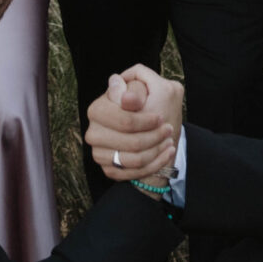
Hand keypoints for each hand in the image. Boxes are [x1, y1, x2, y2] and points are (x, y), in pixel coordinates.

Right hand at [85, 66, 183, 181]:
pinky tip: (166, 153)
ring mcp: (99, 154)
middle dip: (154, 137)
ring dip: (157, 151)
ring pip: (135, 160)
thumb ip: (135, 89)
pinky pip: (134, 172)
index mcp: (97, 110)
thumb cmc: (141, 104)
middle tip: (168, 130)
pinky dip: (155, 164)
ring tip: (169, 142)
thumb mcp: (142, 91)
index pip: (124, 121)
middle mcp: (93, 133)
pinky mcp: (109, 169)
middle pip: (131, 143)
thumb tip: (127, 98)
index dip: (145, 121)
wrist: (139, 131)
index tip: (160, 118)